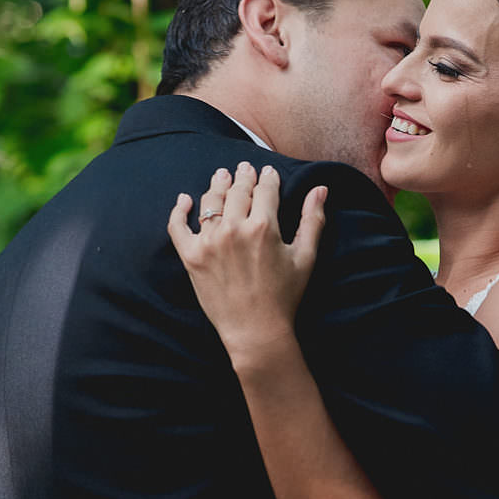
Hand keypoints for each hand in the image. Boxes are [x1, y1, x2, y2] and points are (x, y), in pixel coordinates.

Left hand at [168, 162, 327, 372]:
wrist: (255, 331)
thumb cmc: (284, 296)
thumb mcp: (305, 257)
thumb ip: (312, 220)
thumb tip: (320, 189)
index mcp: (264, 227)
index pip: (265, 190)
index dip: (268, 178)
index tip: (268, 172)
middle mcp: (234, 229)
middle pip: (237, 190)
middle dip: (243, 176)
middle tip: (244, 168)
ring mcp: (209, 242)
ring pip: (211, 201)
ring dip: (217, 184)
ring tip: (221, 176)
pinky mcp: (191, 256)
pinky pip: (178, 226)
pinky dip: (179, 211)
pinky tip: (184, 200)